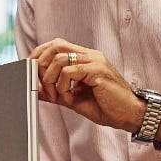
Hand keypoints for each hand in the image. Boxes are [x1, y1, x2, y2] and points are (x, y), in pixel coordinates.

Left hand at [30, 39, 144, 133]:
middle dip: (41, 65)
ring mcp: (95, 61)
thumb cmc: (106, 106)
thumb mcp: (75, 99)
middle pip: (55, 46)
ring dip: (51, 80)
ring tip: (59, 97)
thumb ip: (57, 92)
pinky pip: (69, 73)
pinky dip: (63, 88)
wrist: (128, 114)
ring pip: (59, 59)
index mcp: (86, 58)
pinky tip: (70, 99)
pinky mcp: (97, 71)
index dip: (40, 55)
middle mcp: (90, 55)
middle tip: (42, 85)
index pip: (56, 45)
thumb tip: (37, 91)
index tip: (31, 72)